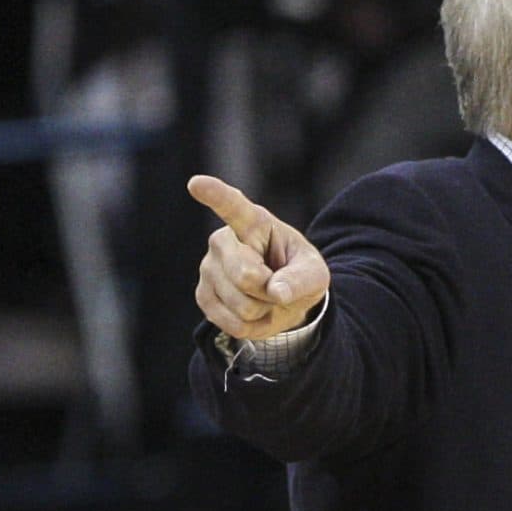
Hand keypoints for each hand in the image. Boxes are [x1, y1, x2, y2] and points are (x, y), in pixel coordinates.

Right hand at [189, 174, 329, 341]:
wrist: (283, 298)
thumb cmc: (298, 273)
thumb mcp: (314, 274)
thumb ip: (301, 280)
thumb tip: (276, 292)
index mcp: (254, 223)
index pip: (233, 207)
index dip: (215, 195)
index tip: (197, 183)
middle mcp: (223, 240)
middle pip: (246, 276)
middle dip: (270, 292)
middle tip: (277, 285)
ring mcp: (208, 267)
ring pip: (241, 306)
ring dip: (262, 311)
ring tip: (265, 297)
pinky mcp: (203, 295)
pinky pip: (231, 323)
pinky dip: (251, 326)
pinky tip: (254, 311)